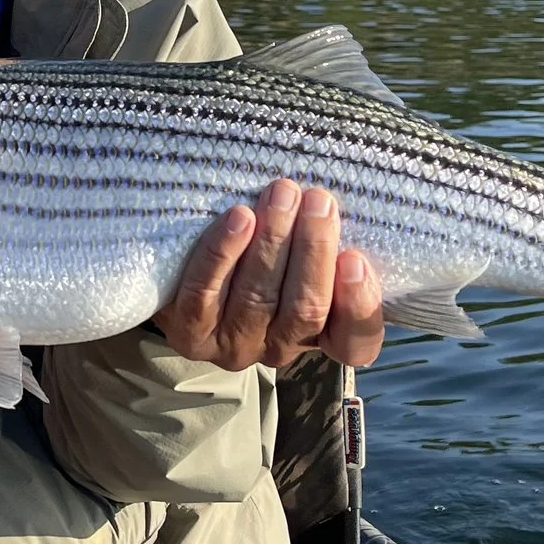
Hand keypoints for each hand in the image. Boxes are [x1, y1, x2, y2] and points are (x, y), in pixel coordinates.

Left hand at [153, 180, 384, 371]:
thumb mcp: (303, 252)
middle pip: (306, 309)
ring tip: (281, 194)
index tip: (355, 258)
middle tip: (318, 200)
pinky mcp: (191, 334)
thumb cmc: (263, 252)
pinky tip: (239, 218)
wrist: (183, 275)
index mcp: (321, 336)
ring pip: (258, 298)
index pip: (356, 342)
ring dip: (272, 241)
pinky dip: (223, 253)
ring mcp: (235, 346)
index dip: (360, 305)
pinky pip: (205, 294)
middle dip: (313, 250)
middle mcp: (280, 349)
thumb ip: (328, 242)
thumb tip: (336, 202)